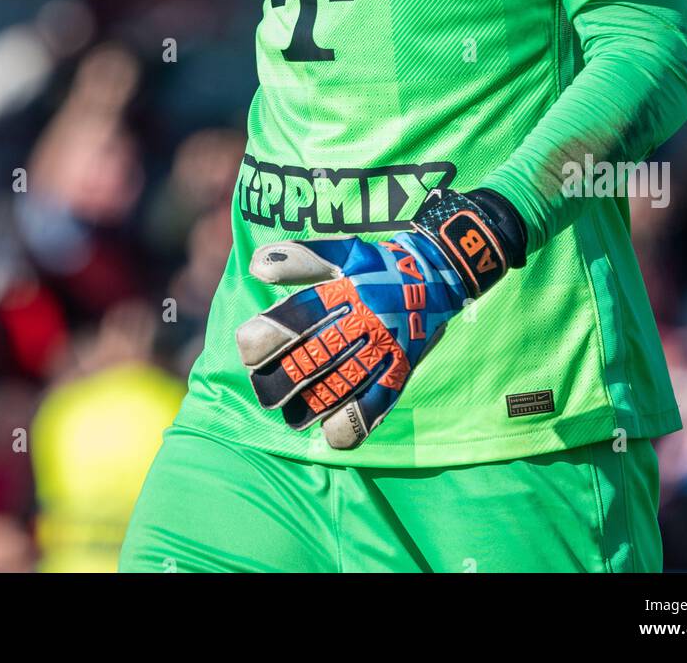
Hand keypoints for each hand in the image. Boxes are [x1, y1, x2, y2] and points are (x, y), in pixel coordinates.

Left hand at [236, 187, 526, 449]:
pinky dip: (357, 421)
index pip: (300, 315)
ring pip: (344, 384)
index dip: (270, 334)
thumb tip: (257, 267)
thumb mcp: (344, 251)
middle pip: (316, 356)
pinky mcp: (402, 367)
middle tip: (263, 389)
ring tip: (290, 415)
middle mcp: (365, 320)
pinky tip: (333, 435)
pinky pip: (380, 400)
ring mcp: (385, 346)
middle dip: (283, 378)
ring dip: (312, 405)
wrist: (439, 272)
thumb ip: (301, 258)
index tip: (247, 347)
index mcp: (345, 290)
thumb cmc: (379, 264)